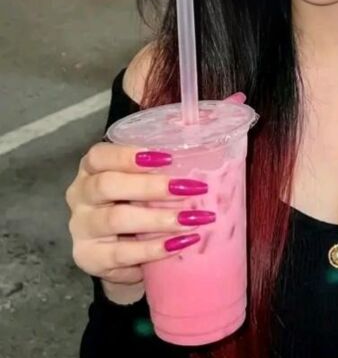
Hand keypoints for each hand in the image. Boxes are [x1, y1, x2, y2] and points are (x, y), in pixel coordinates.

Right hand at [66, 91, 246, 287]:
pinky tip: (178, 245)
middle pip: (108, 185)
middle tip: (192, 188)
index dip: (130, 154)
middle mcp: (81, 193)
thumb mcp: (156, 172)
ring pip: (116, 220)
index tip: (168, 157)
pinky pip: (119, 255)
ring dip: (158, 219)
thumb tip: (237, 99)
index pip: (101, 154)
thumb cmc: (141, 200)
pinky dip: (152, 250)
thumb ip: (188, 137)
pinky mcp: (89, 258)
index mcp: (94, 166)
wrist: (120, 252)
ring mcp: (82, 228)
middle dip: (152, 186)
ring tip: (194, 219)